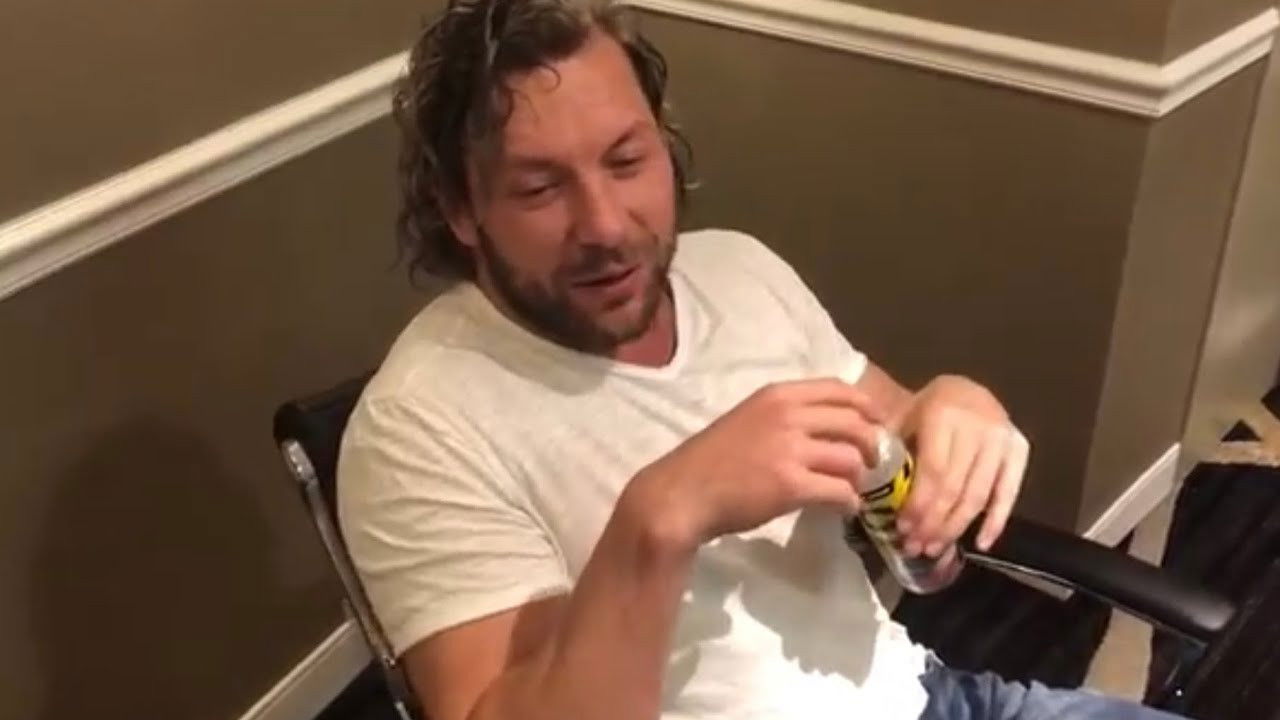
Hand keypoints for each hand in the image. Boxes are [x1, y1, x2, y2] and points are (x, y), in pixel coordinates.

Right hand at [634, 379, 885, 549]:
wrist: (683, 492)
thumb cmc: (712, 460)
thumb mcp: (748, 419)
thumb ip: (785, 417)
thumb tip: (826, 428)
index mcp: (777, 395)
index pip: (837, 389)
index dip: (866, 405)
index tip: (877, 420)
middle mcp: (787, 415)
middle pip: (853, 422)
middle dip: (871, 443)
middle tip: (871, 462)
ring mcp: (790, 450)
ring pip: (851, 458)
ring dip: (859, 477)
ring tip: (852, 489)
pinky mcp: (792, 485)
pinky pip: (840, 490)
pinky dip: (849, 501)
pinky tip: (843, 508)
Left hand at [892, 375, 1029, 554]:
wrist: (967, 388)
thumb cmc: (927, 408)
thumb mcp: (903, 417)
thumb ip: (887, 448)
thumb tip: (866, 491)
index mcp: (944, 415)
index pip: (934, 470)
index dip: (920, 504)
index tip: (904, 529)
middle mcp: (978, 426)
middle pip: (956, 487)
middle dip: (934, 523)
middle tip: (916, 547)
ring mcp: (1003, 439)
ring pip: (980, 495)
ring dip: (956, 527)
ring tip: (935, 549)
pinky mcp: (1020, 450)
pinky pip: (1009, 492)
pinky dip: (996, 520)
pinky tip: (981, 543)